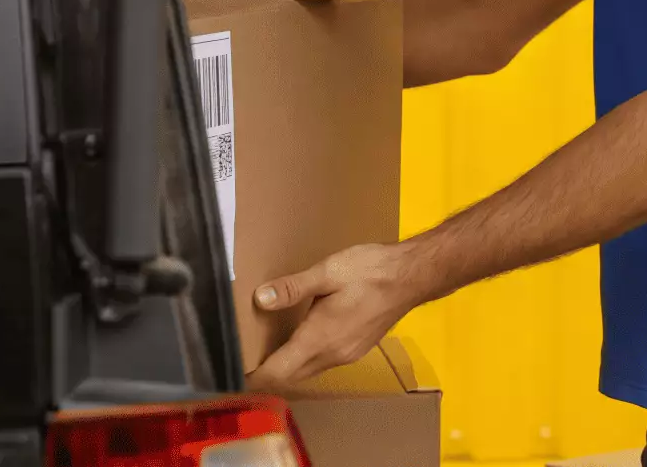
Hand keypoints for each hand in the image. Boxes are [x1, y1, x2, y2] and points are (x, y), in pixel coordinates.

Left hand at [244, 242, 427, 389]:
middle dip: (267, 372)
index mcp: (320, 339)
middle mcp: (332, 355)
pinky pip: (322, 363)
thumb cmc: (371, 270)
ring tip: (267, 347)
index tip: (233, 371)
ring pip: (307, 370)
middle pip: (291, 376)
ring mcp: (347, 355)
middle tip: (243, 357)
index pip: (279, 371)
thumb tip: (260, 299)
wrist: (414, 275)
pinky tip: (301, 338)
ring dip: (287, 365)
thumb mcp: (328, 271)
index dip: (254, 376)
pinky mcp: (357, 349)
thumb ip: (293, 287)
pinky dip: (305, 358)